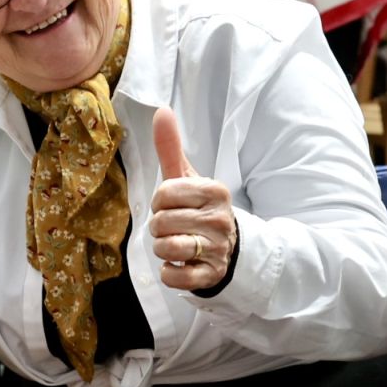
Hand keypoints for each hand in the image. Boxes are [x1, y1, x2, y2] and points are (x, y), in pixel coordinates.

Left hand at [148, 106, 238, 292]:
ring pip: (167, 248)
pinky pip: (175, 276)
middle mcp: (220, 219)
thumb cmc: (199, 208)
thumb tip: (161, 111)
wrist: (227, 247)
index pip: (165, 193)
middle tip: (174, 226)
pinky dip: (169, 272)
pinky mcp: (212, 274)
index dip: (159, 201)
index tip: (171, 205)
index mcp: (214, 191)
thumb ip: (171, 148)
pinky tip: (180, 263)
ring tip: (176, 244)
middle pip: (162, 222)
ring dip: (163, 248)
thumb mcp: (187, 179)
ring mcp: (217, 248)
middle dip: (159, 226)